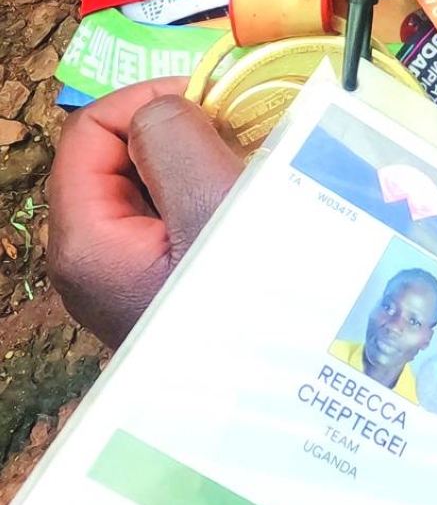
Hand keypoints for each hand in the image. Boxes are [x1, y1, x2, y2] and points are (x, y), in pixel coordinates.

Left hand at [46, 80, 241, 348]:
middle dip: (175, 133)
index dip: (147, 101)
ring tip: (249, 172)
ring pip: (145, 188)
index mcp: (84, 238)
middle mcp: (88, 260)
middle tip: (238, 137)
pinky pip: (166, 221)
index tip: (214, 105)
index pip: (90, 129)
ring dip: (194, 164)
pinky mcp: (153, 289)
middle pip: (114, 157)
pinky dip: (202, 198)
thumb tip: (162, 110)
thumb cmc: (251, 302)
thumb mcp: (212, 206)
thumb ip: (173, 137)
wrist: (283, 403)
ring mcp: (120, 278)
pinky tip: (245, 211)